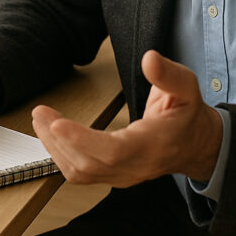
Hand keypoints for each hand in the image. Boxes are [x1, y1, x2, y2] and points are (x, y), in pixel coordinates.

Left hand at [32, 50, 221, 186]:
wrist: (195, 145)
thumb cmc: (188, 114)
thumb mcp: (187, 87)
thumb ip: (168, 74)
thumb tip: (149, 58)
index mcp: (153, 144)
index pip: (113, 151)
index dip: (83, 140)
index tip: (58, 124)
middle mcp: (135, 166)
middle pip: (89, 163)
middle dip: (58, 140)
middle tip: (40, 113)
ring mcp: (123, 176)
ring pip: (80, 172)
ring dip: (55, 148)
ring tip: (40, 121)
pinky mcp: (113, 176)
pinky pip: (81, 173)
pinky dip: (61, 155)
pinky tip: (51, 134)